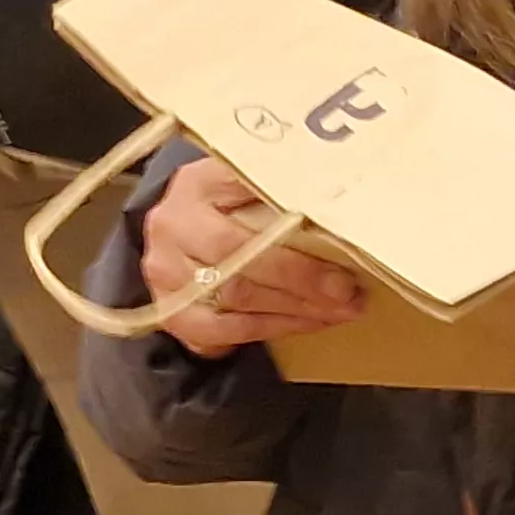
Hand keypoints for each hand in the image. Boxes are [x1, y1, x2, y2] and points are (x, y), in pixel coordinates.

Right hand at [139, 157, 364, 357]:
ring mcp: (165, 274)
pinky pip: (226, 330)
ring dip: (297, 308)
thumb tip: (338, 199)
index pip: (245, 201)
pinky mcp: (169, 313)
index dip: (295, 225)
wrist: (176, 238)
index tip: (343, 242)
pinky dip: (273, 328)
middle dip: (304, 278)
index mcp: (196, 184)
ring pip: (239, 297)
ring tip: (340, 310)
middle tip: (349, 291)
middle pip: (242, 256)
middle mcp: (172, 226)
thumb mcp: (241, 184)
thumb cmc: (222, 209)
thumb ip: (277, 187)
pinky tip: (308, 324)